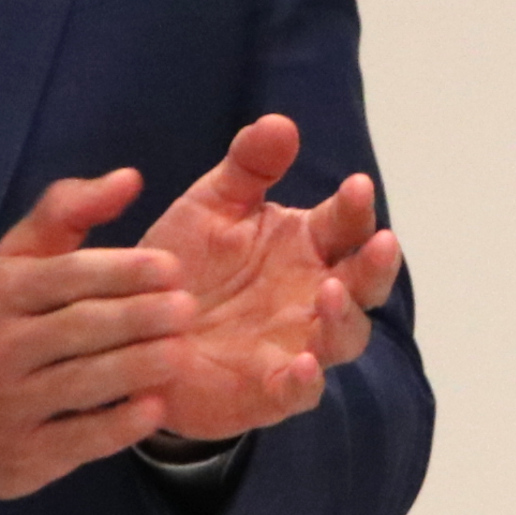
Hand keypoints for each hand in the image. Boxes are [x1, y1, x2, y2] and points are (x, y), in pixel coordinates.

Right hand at [0, 169, 193, 514]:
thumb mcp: (12, 263)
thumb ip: (67, 213)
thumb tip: (129, 177)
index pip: (66, 275)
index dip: (123, 270)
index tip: (173, 266)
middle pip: (80, 328)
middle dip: (140, 317)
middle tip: (189, 309)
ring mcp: (10, 405)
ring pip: (83, 383)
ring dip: (138, 366)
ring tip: (182, 352)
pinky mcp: (24, 456)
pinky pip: (79, 438)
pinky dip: (119, 424)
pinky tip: (155, 407)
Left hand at [131, 114, 405, 446]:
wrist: (135, 334)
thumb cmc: (185, 264)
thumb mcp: (210, 206)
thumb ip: (247, 166)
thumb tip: (283, 122)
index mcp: (306, 246)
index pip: (346, 224)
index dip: (356, 208)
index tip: (356, 186)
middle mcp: (313, 296)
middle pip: (366, 283)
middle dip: (377, 263)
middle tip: (381, 242)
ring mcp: (297, 344)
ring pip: (345, 337)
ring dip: (346, 317)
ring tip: (331, 295)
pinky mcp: (268, 392)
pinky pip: (299, 392)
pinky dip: (305, 381)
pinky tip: (300, 364)